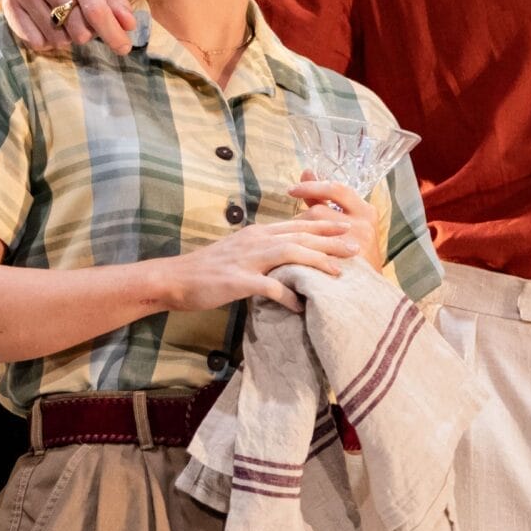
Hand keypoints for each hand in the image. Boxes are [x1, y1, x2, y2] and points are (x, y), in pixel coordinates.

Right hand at [1, 0, 138, 52]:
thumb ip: (117, 4)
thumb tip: (128, 25)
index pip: (96, 10)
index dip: (112, 33)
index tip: (124, 48)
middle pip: (79, 30)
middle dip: (88, 32)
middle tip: (83, 17)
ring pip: (59, 40)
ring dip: (68, 36)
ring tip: (64, 17)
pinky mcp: (10, 4)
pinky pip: (38, 43)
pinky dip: (48, 41)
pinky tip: (47, 22)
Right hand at [162, 216, 361, 313]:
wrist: (175, 278)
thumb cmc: (207, 269)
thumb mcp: (239, 252)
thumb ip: (263, 251)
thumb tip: (286, 256)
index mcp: (257, 233)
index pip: (297, 225)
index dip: (323, 224)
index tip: (346, 226)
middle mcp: (256, 240)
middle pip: (300, 235)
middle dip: (330, 239)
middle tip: (355, 245)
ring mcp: (247, 259)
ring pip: (290, 254)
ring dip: (317, 261)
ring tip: (338, 272)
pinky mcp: (238, 280)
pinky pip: (271, 287)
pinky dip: (289, 296)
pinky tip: (302, 306)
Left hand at [289, 171, 385, 270]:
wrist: (370, 291)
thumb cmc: (356, 255)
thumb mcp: (347, 223)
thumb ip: (325, 200)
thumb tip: (307, 171)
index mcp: (366, 211)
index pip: (335, 189)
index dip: (311, 187)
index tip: (291, 190)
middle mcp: (364, 224)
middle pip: (319, 211)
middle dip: (301, 220)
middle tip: (289, 232)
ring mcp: (356, 244)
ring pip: (313, 231)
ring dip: (299, 237)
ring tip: (293, 246)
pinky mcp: (345, 263)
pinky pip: (312, 252)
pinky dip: (300, 253)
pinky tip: (292, 258)